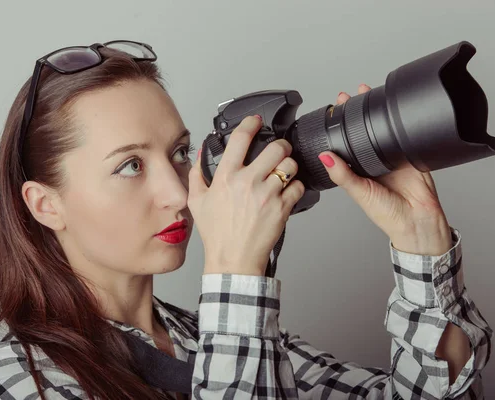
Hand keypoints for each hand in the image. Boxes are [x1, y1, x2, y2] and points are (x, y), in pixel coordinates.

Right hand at [188, 115, 304, 274]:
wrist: (233, 259)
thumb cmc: (217, 234)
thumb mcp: (197, 202)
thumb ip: (197, 174)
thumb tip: (200, 155)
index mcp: (226, 177)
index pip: (240, 139)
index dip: (250, 123)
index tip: (255, 121)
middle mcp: (247, 182)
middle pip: (276, 148)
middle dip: (280, 146)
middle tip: (279, 151)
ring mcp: (266, 194)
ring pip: (290, 165)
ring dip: (290, 166)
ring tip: (285, 173)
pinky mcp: (282, 208)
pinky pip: (298, 187)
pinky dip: (296, 187)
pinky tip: (287, 192)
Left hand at [318, 84, 451, 255]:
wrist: (418, 221)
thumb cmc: (387, 214)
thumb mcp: (360, 193)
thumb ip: (342, 175)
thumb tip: (325, 157)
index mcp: (358, 170)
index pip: (345, 144)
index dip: (338, 128)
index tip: (332, 111)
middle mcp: (373, 161)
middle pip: (363, 132)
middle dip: (355, 113)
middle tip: (347, 96)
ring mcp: (392, 156)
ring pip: (382, 129)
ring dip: (376, 112)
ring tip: (366, 93)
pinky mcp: (409, 154)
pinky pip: (403, 135)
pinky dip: (398, 122)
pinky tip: (391, 110)